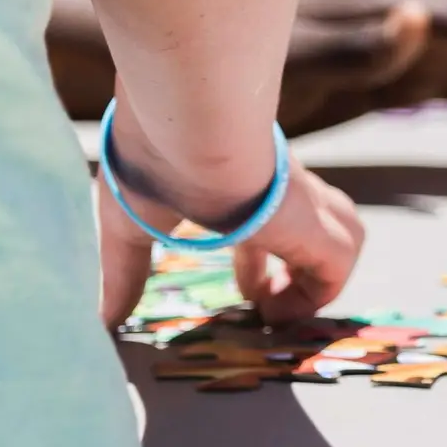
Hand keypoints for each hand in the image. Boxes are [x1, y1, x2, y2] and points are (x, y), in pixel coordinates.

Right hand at [98, 159, 363, 327]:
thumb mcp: (129, 223)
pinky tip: (274, 310)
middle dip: (299, 269)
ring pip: (343, 233)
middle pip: (315, 227)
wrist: (185, 125)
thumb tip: (103, 320)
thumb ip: (123, 272)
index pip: (268, 219)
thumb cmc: (152, 159)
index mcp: (241, 180)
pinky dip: (318, 292)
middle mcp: (281, 187)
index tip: (248, 291)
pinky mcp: (314, 219)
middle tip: (265, 303)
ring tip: (275, 308)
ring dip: (318, 277)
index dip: (259, 262)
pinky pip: (340, 262)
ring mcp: (303, 200)